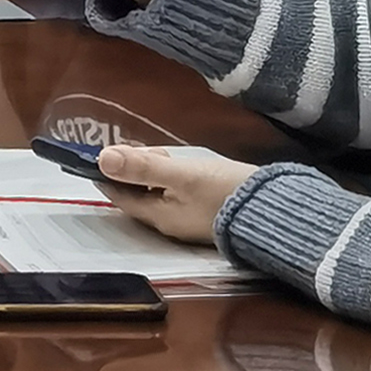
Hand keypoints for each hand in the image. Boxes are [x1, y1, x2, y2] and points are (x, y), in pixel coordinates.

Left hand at [89, 142, 256, 244]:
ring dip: (151, 173)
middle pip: (139, 195)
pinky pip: (177, 194)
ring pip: (158, 193)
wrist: (278, 210)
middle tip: (129, 148)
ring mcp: (191, 220)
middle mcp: (171, 223)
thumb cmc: (226, 192)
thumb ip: (143, 166)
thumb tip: (102, 158)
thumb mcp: (182, 174)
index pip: (120, 196)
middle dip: (130, 171)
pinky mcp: (208, 213)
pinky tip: (178, 165)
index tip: (91, 155)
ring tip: (154, 151)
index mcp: (159, 216)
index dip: (105, 175)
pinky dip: (169, 178)